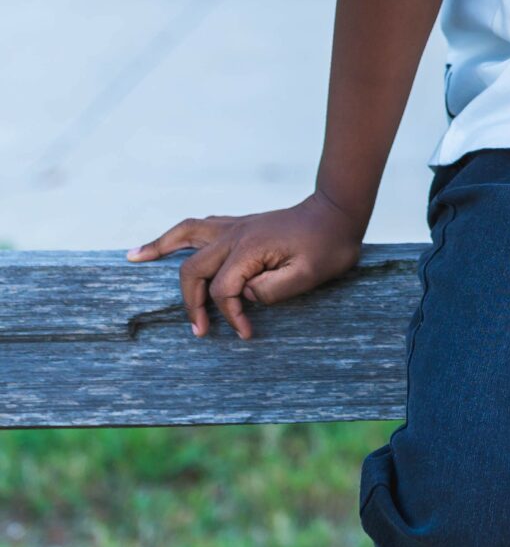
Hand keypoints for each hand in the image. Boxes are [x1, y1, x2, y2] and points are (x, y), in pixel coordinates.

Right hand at [124, 190, 366, 339]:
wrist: (338, 213)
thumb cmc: (328, 246)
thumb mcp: (309, 276)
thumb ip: (272, 290)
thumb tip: (244, 296)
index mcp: (249, 248)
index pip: (223, 290)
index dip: (230, 316)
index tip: (247, 333)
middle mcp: (235, 234)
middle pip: (193, 269)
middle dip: (191, 303)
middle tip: (199, 331)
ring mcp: (235, 226)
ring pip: (186, 235)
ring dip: (159, 248)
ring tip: (133, 258)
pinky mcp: (239, 224)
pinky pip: (198, 227)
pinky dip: (177, 236)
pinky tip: (165, 244)